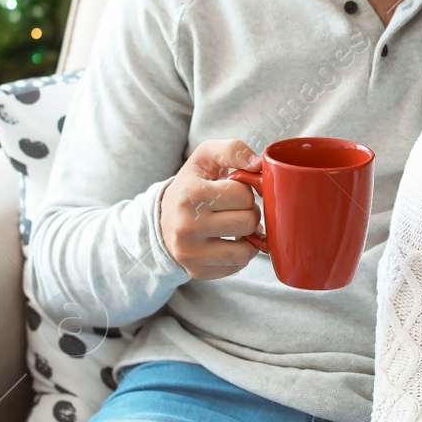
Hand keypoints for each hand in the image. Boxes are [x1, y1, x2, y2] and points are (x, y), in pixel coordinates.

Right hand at [160, 140, 262, 279]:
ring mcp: (191, 253)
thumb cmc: (191, 185)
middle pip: (248, 222)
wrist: (163, 220)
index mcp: (191, 194)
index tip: (231, 192)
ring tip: (234, 227)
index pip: (244, 195)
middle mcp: (187, 226)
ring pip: (246, 251)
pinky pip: (237, 267)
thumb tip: (258, 164)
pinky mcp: (197, 271)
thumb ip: (233, 150)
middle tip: (234, 210)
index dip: (244, 191)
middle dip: (248, 213)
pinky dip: (238, 254)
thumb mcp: (205, 158)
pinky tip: (226, 242)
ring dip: (248, 237)